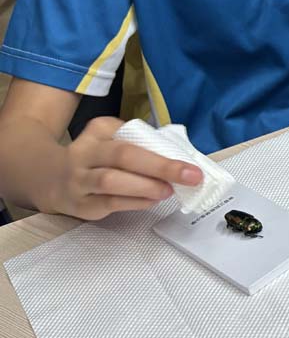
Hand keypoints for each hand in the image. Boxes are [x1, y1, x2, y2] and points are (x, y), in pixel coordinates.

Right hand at [35, 117, 202, 220]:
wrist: (49, 178)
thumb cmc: (94, 156)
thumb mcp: (109, 137)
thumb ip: (138, 141)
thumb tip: (177, 155)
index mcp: (97, 132)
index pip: (131, 136)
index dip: (162, 152)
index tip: (190, 164)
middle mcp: (84, 154)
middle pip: (122, 157)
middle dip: (160, 167)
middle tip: (190, 177)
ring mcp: (79, 181)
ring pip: (111, 182)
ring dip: (145, 187)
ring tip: (169, 191)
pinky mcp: (80, 205)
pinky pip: (109, 204)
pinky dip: (135, 203)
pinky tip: (152, 201)